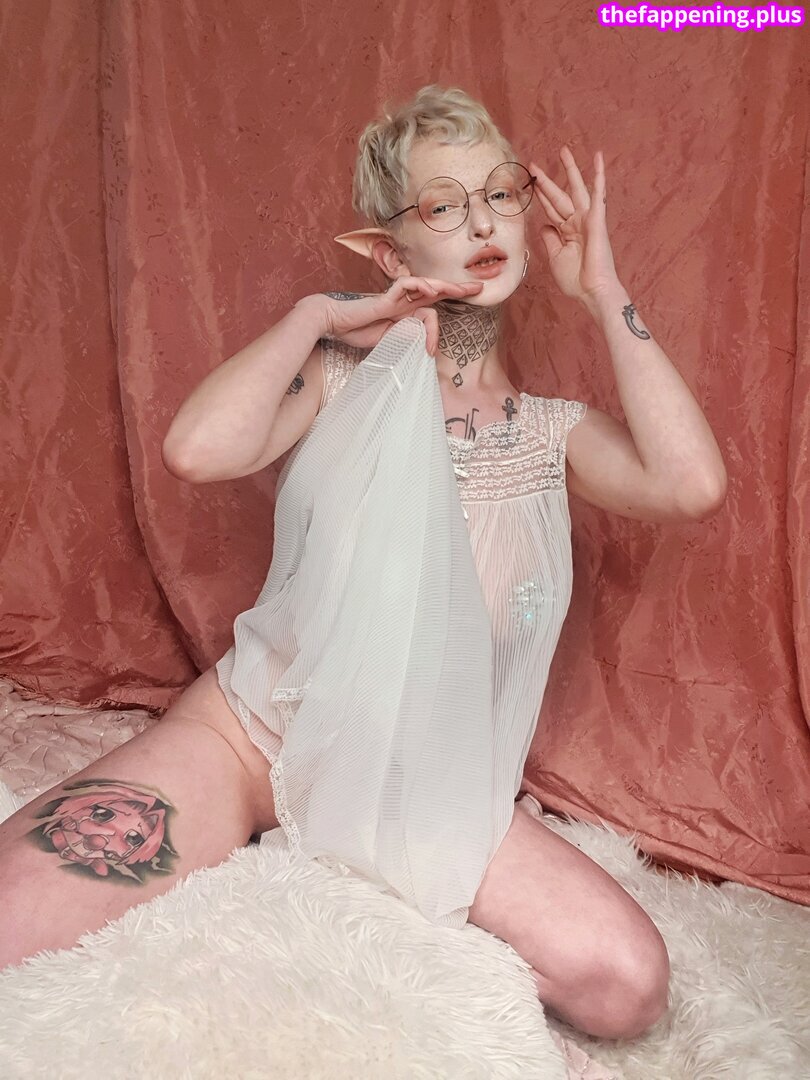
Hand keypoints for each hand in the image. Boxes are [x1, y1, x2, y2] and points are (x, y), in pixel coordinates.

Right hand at [313, 277, 483, 354]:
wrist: (333, 322)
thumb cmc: (357, 331)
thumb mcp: (390, 342)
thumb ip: (408, 341)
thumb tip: (424, 348)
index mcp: (406, 311)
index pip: (434, 304)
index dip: (451, 305)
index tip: (470, 303)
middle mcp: (404, 301)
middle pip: (437, 289)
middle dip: (459, 288)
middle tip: (479, 287)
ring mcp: (395, 297)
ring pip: (426, 286)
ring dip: (445, 288)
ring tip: (462, 289)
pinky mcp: (385, 296)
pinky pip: (406, 285)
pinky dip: (419, 286)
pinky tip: (429, 291)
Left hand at [528, 146, 619, 303]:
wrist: (591, 290)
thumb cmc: (576, 279)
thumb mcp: (555, 257)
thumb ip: (549, 239)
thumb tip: (544, 224)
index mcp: (566, 232)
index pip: (550, 209)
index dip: (540, 196)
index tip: (530, 183)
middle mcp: (577, 222)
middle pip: (559, 195)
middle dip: (547, 180)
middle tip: (534, 164)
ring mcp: (587, 219)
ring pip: (576, 189)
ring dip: (571, 169)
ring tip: (564, 150)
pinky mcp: (597, 219)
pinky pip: (598, 193)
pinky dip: (599, 175)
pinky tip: (598, 159)